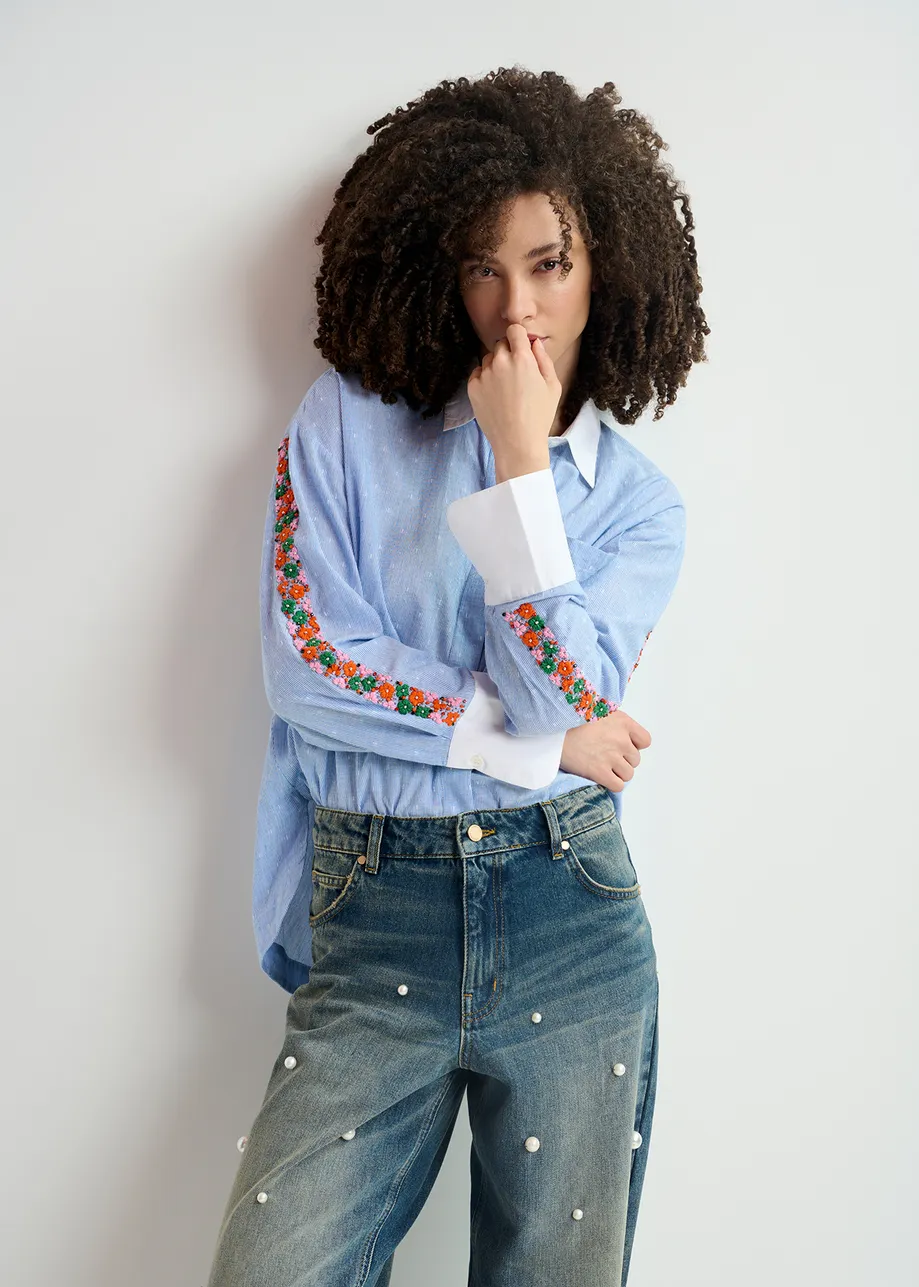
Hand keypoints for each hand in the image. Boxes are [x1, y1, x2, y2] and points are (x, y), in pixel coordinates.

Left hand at [466, 324, 561, 476]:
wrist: (517, 443)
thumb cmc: (539, 416)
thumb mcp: (552, 386)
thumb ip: (544, 359)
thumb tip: (535, 343)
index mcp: (523, 358)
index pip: (514, 330)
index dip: (518, 337)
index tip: (520, 347)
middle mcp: (501, 362)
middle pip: (500, 344)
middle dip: (508, 353)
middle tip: (516, 374)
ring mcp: (484, 374)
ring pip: (488, 359)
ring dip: (495, 366)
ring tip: (505, 387)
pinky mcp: (473, 387)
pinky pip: (477, 374)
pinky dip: (484, 379)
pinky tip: (495, 395)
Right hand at [559, 710, 651, 792]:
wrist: (551, 729)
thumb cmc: (571, 718)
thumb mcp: (598, 709)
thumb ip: (614, 722)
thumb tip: (621, 733)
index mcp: (623, 722)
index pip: (645, 741)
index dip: (634, 745)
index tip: (621, 745)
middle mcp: (621, 739)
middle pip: (635, 760)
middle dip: (623, 760)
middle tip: (605, 756)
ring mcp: (611, 757)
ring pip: (628, 774)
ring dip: (617, 773)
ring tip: (601, 767)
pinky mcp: (600, 772)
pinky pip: (618, 786)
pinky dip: (611, 784)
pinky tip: (600, 777)